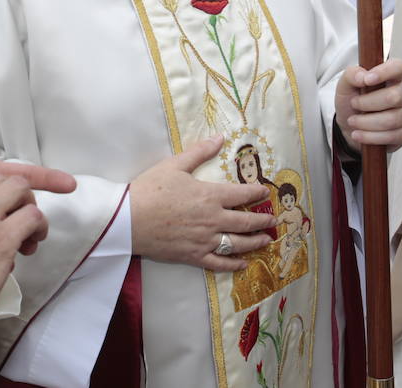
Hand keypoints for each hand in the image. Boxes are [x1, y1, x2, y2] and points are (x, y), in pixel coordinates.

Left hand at [0, 92, 76, 254]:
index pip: (27, 177)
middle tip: (36, 236)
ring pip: (14, 227)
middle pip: (25, 206)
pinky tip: (4, 260)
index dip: (50, 179)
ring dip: (23, 237)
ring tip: (24, 250)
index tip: (71, 185)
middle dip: (35, 218)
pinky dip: (3, 251)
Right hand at [129, 136, 278, 271]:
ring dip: (255, 242)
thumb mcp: (174, 165)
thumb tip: (219, 138)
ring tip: (266, 240)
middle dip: (262, 221)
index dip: (256, 194)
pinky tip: (242, 263)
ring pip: (237, 244)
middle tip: (273, 220)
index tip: (265, 192)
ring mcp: (204, 240)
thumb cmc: (150, 189)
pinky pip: (219, 263)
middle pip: (245, 222)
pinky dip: (233, 264)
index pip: (242, 195)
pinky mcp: (193, 255)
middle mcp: (212, 220)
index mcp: (210, 196)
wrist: (127, 219)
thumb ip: (199, 152)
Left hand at [334, 59, 401, 152]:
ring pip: (392, 119)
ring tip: (352, 122)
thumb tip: (363, 76)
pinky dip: (371, 137)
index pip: (398, 67)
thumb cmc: (352, 101)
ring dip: (366, 122)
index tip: (367, 80)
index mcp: (392, 76)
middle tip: (353, 104)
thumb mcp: (345, 85)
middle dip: (368, 103)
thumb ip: (352, 75)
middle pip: (394, 97)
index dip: (385, 72)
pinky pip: (393, 136)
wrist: (351, 126)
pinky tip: (359, 134)